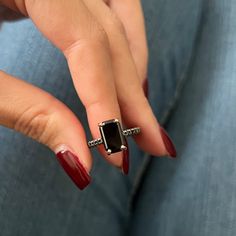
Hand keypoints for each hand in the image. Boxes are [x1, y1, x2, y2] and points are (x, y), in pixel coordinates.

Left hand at [0, 0, 175, 189]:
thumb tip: (79, 160)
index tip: (116, 150)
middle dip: (132, 96)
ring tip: (140, 112)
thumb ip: (26, 112)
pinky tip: (126, 72)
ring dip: (134, 67)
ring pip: (118, 14)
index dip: (106, 101)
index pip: (88, 41)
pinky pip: (105, 10)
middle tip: (152, 141)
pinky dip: (122, 43)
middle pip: (110, 33)